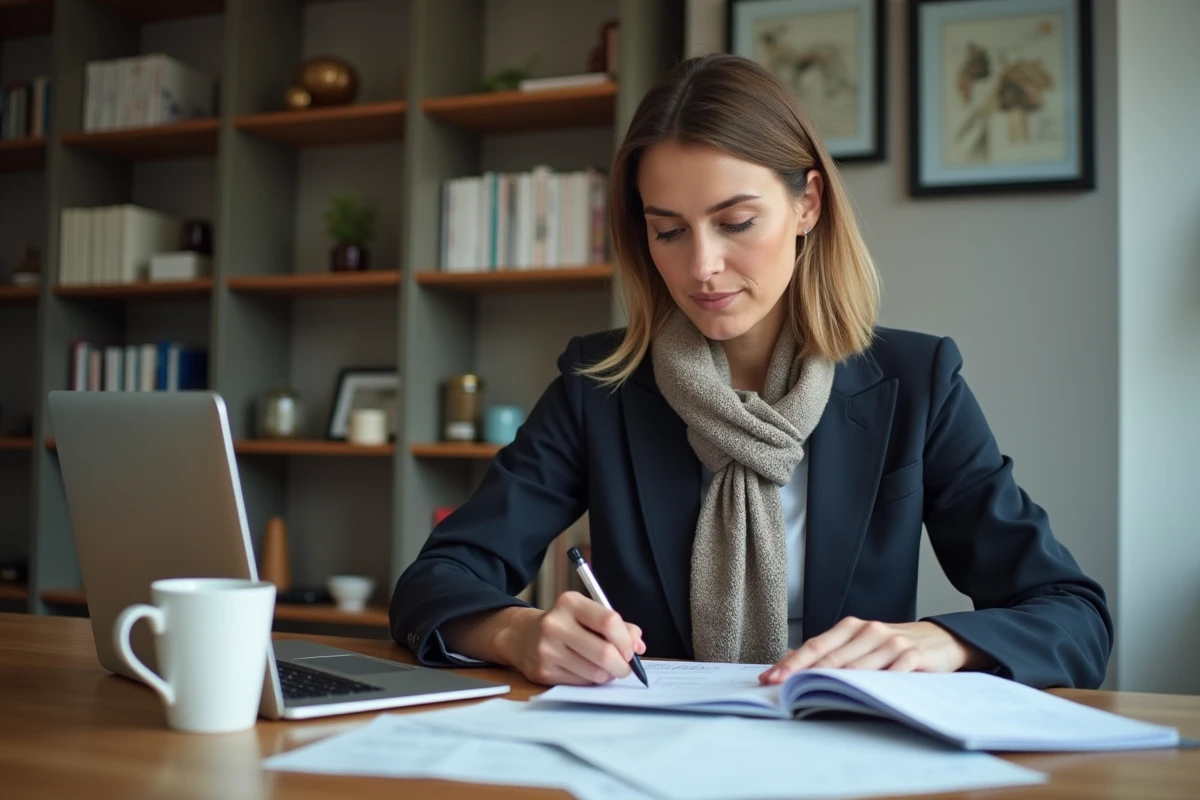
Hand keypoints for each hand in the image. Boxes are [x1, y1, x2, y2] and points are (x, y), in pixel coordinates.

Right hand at [497, 591, 645, 685]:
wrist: (522, 636)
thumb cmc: (565, 624)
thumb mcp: (588, 614)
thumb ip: (618, 626)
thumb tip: (639, 645)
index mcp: (570, 603)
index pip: (609, 622)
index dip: (626, 640)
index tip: (631, 649)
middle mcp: (555, 624)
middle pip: (605, 652)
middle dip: (623, 665)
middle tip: (625, 667)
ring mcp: (547, 649)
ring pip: (596, 673)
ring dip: (608, 675)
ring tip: (605, 668)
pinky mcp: (543, 672)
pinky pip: (581, 683)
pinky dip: (591, 681)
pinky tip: (586, 671)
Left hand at [759, 618, 989, 684]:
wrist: (940, 639)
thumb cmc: (893, 646)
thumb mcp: (859, 644)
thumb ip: (829, 651)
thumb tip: (789, 658)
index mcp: (850, 628)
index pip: (815, 646)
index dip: (792, 663)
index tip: (770, 677)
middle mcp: (868, 631)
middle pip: (831, 656)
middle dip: (803, 673)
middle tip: (781, 688)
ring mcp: (891, 642)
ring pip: (858, 665)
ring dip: (835, 681)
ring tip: (812, 694)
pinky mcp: (914, 655)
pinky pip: (894, 670)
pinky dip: (880, 681)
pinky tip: (866, 693)